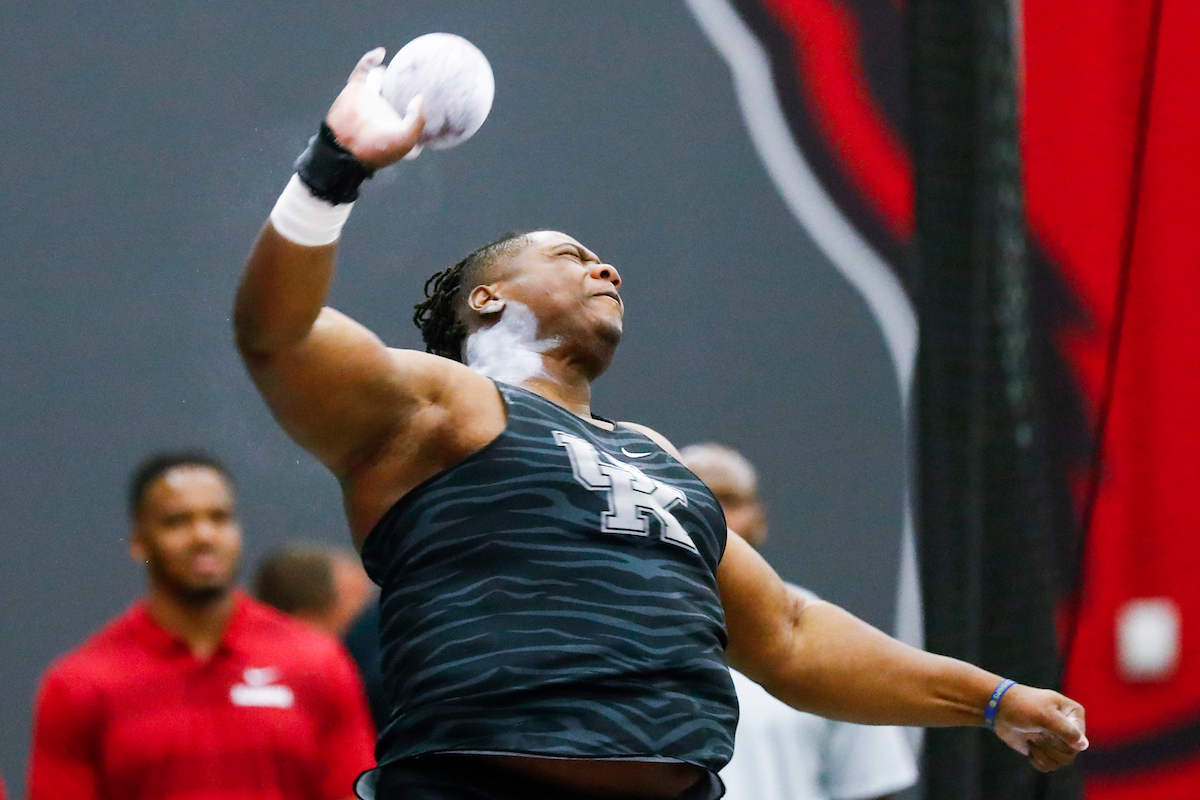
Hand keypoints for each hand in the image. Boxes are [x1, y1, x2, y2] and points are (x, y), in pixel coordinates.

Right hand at [326, 48, 425, 169]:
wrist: (348, 146)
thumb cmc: (379, 147)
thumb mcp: (406, 139)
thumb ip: (417, 120)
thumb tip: (419, 98)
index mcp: (396, 123)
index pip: (411, 114)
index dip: (420, 108)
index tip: (436, 96)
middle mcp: (382, 111)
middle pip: (393, 96)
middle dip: (401, 87)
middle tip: (413, 76)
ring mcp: (368, 100)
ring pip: (376, 81)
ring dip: (382, 73)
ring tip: (394, 64)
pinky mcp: (355, 90)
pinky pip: (362, 70)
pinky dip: (369, 60)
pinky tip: (381, 52)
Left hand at [992, 684, 1087, 771]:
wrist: (998, 709)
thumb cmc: (1022, 707)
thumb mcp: (1045, 716)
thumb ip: (1066, 730)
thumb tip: (1083, 746)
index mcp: (1074, 714)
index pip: (1079, 741)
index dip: (1060, 740)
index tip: (1045, 730)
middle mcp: (1070, 728)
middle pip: (1070, 754)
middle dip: (1049, 747)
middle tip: (1036, 734)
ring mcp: (1057, 739)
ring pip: (1061, 762)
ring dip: (1042, 753)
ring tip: (1031, 738)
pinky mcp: (1045, 749)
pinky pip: (1049, 766)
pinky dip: (1037, 759)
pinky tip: (1028, 746)